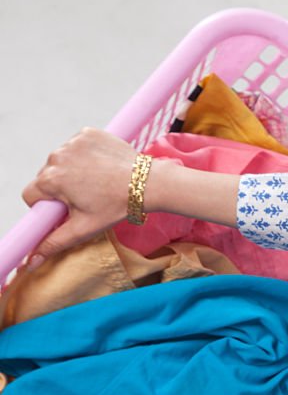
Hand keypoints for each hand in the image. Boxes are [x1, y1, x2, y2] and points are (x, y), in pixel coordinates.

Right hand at [21, 127, 139, 261]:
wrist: (149, 183)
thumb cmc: (118, 205)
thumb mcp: (84, 228)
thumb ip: (54, 243)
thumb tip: (31, 261)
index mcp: (51, 179)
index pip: (31, 195)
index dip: (46, 206)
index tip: (66, 209)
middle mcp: (56, 156)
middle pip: (46, 177)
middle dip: (61, 188)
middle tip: (88, 197)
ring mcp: (72, 142)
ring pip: (61, 161)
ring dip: (73, 171)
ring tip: (98, 182)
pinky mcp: (88, 133)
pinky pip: (77, 147)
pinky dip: (85, 156)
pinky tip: (102, 167)